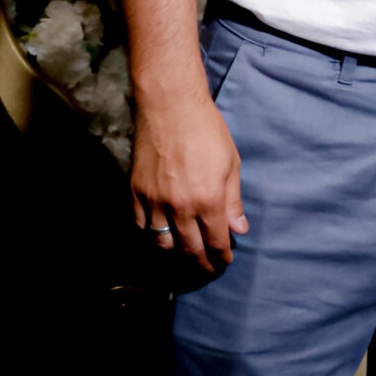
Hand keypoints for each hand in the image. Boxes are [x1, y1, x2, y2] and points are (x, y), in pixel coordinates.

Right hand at [131, 93, 247, 274]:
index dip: (222, 256)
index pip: (216, 242)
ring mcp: (155, 201)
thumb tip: (238, 229)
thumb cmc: (207, 131)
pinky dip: (150, 234)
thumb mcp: (231, 164)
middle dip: (201, 263)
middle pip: (189, 249)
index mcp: (208, 201)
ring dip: (175, 253)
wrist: (170, 107)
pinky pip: (140, 225)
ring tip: (184, 254)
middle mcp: (180, 207)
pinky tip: (160, 234)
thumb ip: (233, 201)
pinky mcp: (136, 191)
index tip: (225, 260)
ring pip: (162, 242)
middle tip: (207, 268)